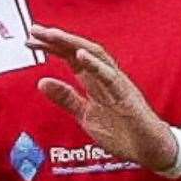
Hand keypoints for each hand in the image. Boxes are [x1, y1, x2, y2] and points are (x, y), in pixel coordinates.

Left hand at [26, 25, 177, 171]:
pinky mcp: (127, 96)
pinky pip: (110, 76)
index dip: (51, 47)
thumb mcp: (85, 115)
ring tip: (53, 35)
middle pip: (80, 51)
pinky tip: (79, 55)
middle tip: (34, 30)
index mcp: (95, 81)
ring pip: (95, 56)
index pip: (70, 58)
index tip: (30, 40)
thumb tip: (41, 82)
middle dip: (57, 39)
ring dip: (73, 44)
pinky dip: (95, 65)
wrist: (149, 150)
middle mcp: (106, 77)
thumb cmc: (122, 131)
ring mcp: (118, 84)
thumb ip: (66, 98)